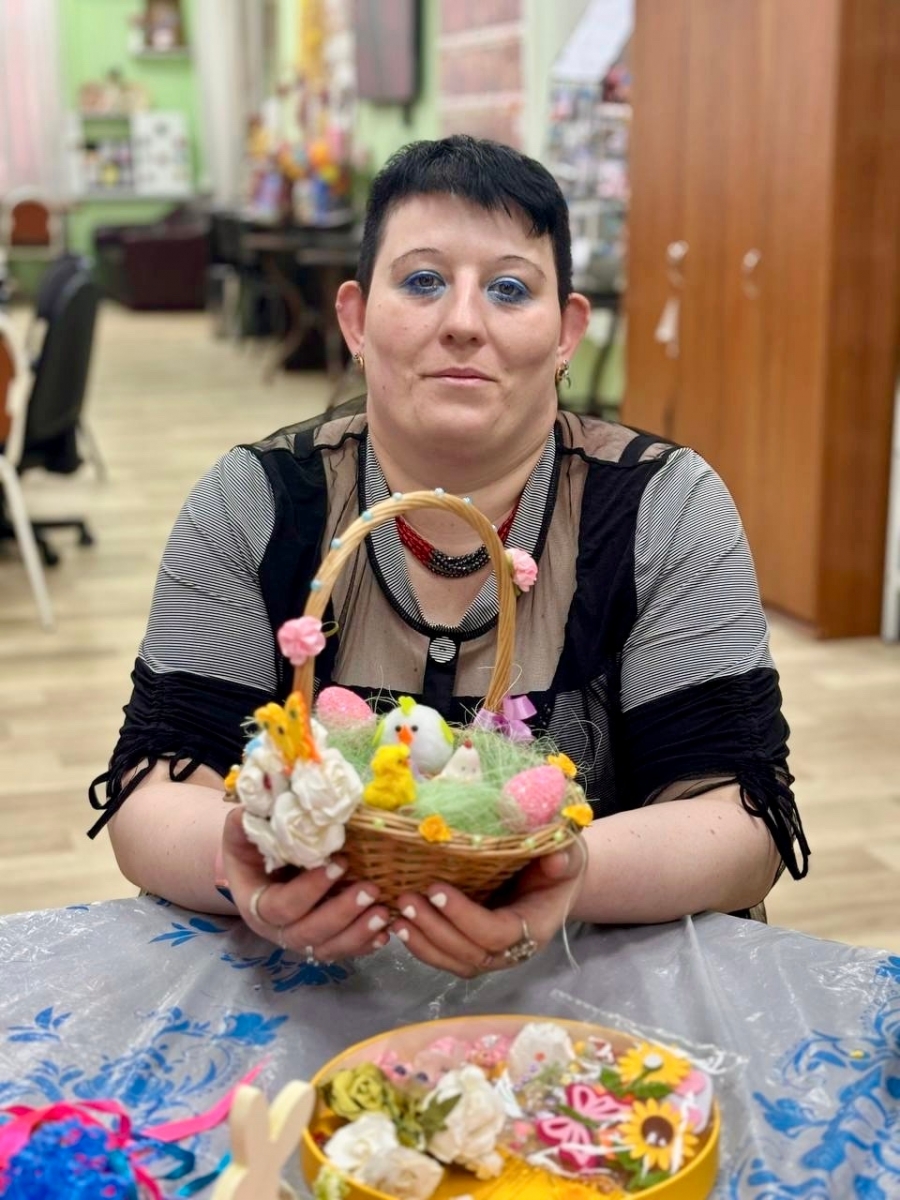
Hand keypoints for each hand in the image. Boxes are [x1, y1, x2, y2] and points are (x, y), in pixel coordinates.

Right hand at [221, 807, 390, 960]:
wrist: (257, 866)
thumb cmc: (251, 846)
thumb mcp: (242, 832)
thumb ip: (246, 822)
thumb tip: (260, 802)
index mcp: (257, 904)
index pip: (281, 907)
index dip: (310, 890)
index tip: (340, 863)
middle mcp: (277, 929)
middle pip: (307, 935)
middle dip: (340, 913)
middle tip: (370, 890)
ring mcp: (301, 937)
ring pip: (327, 948)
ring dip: (357, 933)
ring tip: (383, 913)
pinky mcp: (322, 939)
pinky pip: (342, 951)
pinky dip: (364, 944)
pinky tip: (385, 932)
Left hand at [389, 847, 584, 977]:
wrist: (554, 880)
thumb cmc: (558, 864)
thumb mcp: (568, 855)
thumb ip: (563, 857)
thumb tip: (555, 860)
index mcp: (534, 927)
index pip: (496, 933)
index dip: (465, 916)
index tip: (437, 888)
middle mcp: (512, 950)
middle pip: (470, 954)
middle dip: (435, 929)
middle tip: (408, 899)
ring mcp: (492, 954)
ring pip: (455, 961)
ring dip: (423, 942)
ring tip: (397, 916)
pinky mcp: (473, 949)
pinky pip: (446, 958)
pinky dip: (422, 946)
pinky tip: (400, 926)